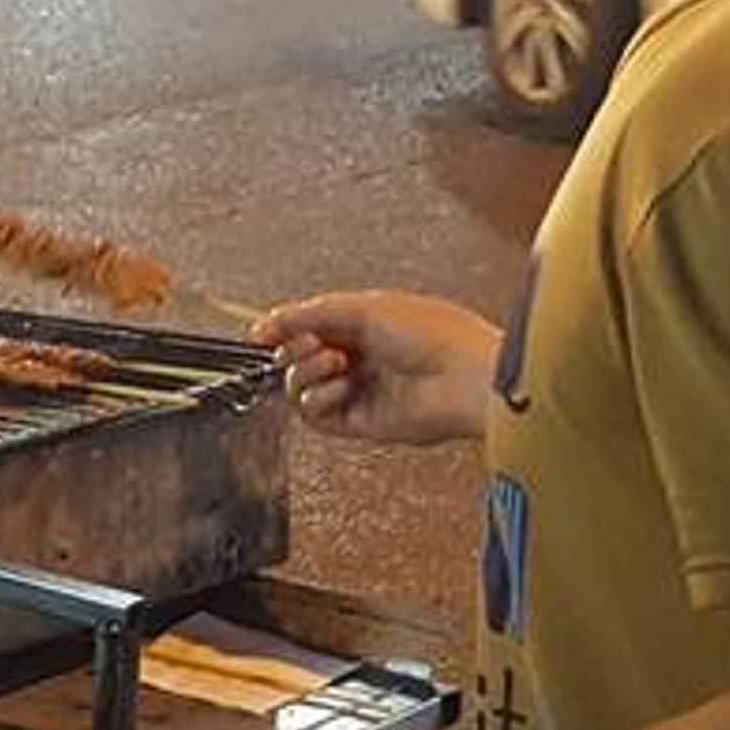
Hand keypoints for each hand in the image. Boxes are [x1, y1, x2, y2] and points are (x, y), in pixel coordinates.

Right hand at [253, 291, 501, 446]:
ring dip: (307, 371)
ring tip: (336, 363)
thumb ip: (310, 314)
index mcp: (366, 325)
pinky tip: (341, 385)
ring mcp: (359, 391)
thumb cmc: (434, 334)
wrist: (466, 376)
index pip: (309, 327)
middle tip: (313, 344)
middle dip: (296, 347)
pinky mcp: (360, 422)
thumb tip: (266, 322)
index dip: (284, 328)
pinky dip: (317, 398)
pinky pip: (314, 414)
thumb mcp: (365, 307)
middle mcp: (360, 359)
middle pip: (299, 356)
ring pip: (300, 387)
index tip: (262, 332)